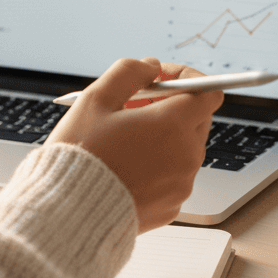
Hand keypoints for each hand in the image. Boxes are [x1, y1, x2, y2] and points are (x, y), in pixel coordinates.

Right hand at [45, 57, 222, 231]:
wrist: (71, 211)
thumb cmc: (81, 155)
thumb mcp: (95, 99)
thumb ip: (128, 73)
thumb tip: (150, 67)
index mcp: (172, 125)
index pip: (207, 92)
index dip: (185, 78)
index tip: (159, 78)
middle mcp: (186, 155)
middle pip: (196, 118)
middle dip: (170, 105)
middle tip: (132, 105)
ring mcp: (182, 184)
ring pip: (184, 146)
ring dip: (163, 135)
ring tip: (122, 137)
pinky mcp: (172, 206)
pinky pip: (174, 174)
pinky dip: (157, 163)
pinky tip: (125, 163)